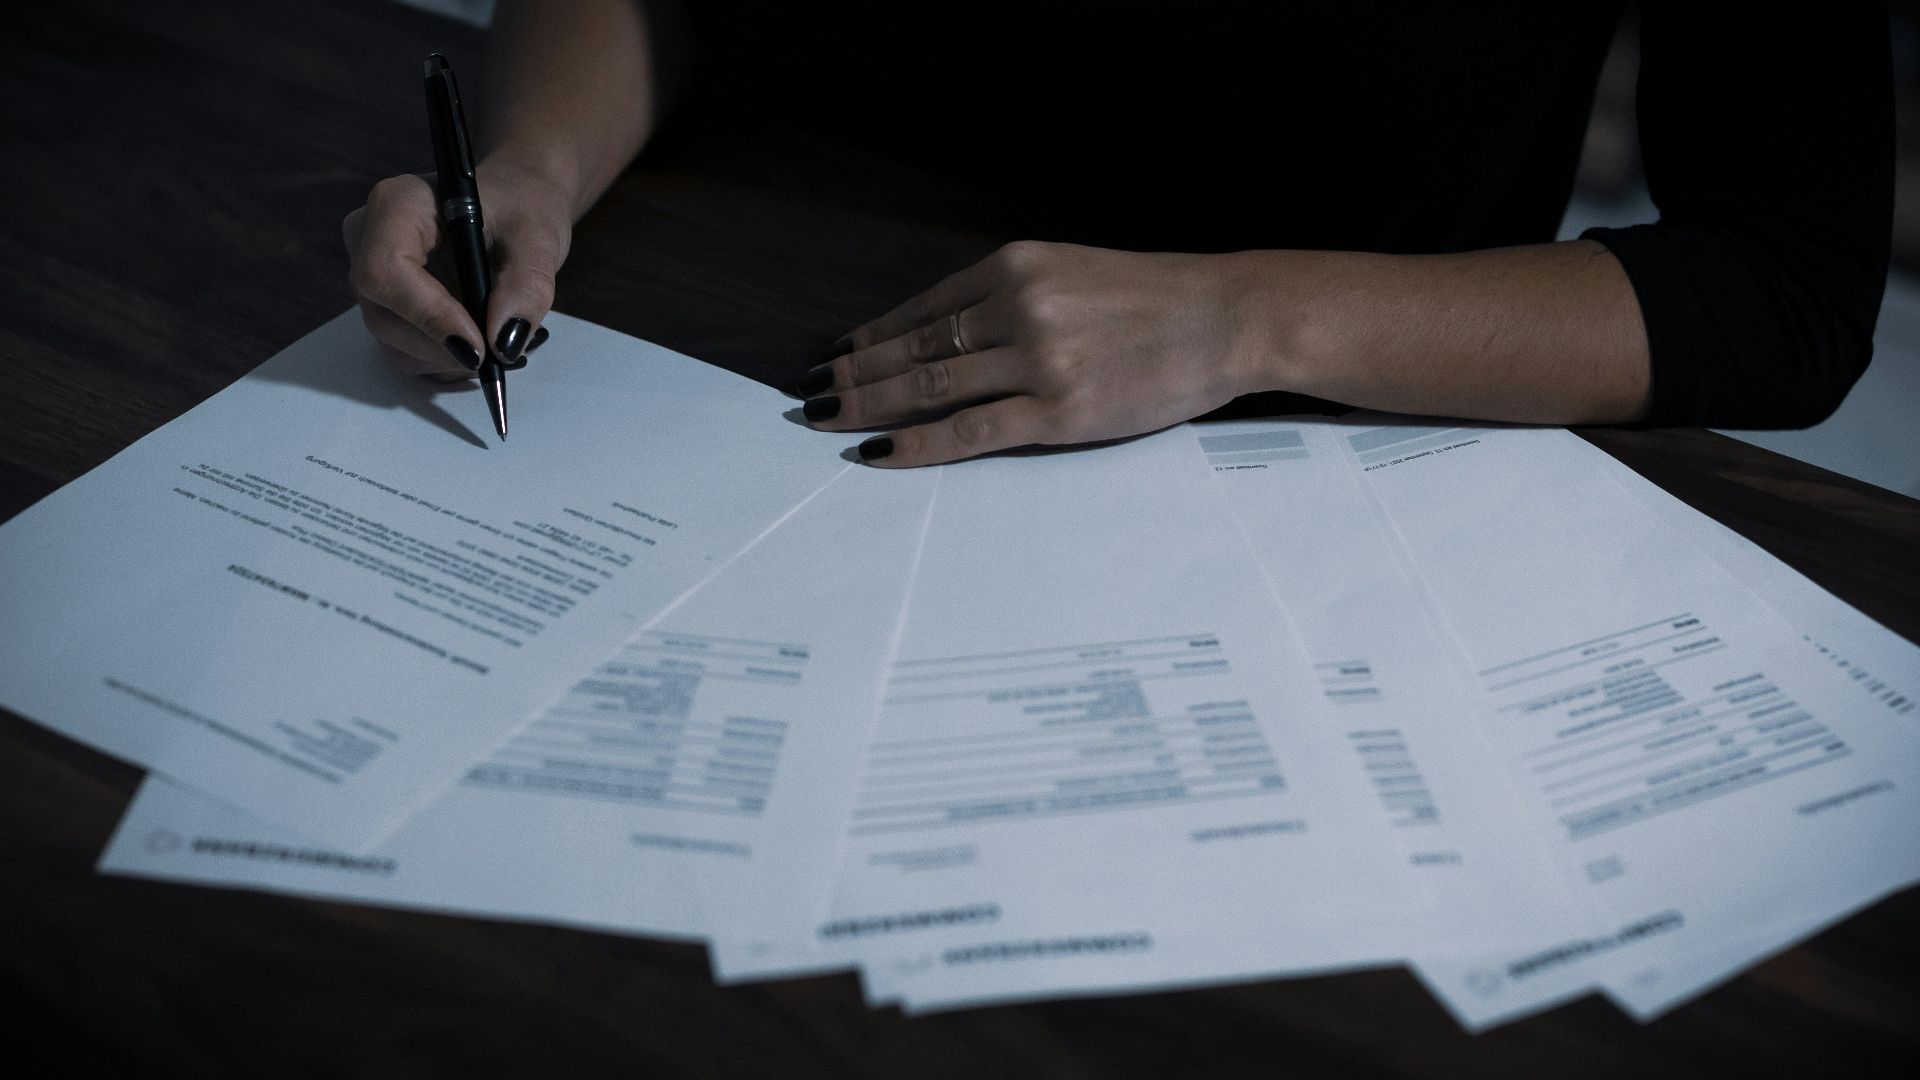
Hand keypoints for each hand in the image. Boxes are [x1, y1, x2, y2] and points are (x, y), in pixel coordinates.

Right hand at [342, 159, 571, 377]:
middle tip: (503, 351)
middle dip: (445, 347)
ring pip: (393, 343)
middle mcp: (368, 240)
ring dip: (450, 359)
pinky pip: (404, 351)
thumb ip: (526, 287)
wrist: (515, 209)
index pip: (385, 271)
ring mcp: (372, 278)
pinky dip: (447, 360)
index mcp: (396, 205)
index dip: (429, 316)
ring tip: (500, 343)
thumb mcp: (538, 239)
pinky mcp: (385, 306)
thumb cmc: (521, 208)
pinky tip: (481, 342)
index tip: (479, 347)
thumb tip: (504, 344)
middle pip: (384, 316)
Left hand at [796, 241, 1256, 465]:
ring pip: (928, 388)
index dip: (869, 337)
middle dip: (852, 375)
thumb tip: (941, 338)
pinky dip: (916, 444)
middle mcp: (1017, 306)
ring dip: (869, 407)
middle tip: (808, 397)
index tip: (834, 356)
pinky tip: (879, 451)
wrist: (1225, 319)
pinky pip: (968, 432)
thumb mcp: (1070, 273)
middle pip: (912, 349)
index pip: (921, 310)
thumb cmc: (1152, 301)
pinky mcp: (1058, 412)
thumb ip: (1009, 299)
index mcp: (1014, 266)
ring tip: (828, 423)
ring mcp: (1036, 360)